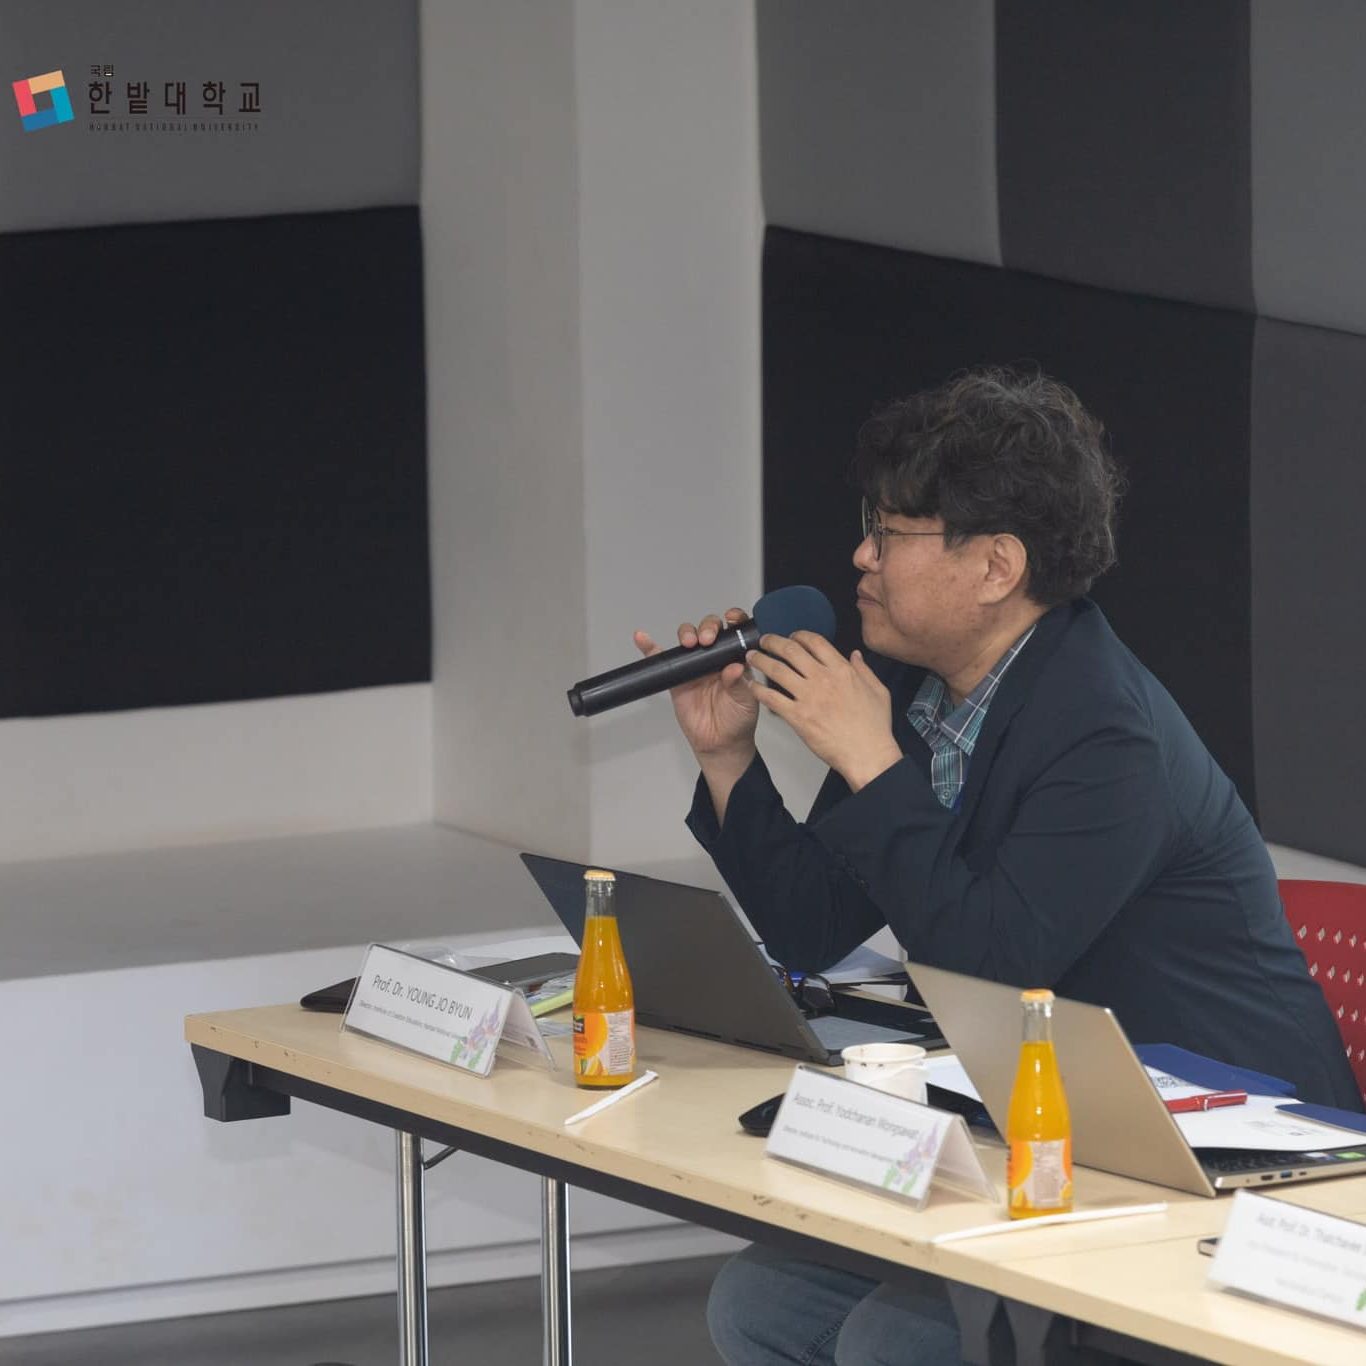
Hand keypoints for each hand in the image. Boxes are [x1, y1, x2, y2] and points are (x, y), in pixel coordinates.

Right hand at [633, 609, 758, 759]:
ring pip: (687, 639)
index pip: (734, 632)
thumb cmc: (738, 720)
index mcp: (735, 658)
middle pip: (708, 629)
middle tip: (707, 640)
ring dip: (686, 634)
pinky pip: (661, 660)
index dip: (734, 619)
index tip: (731, 617)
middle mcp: (715, 658)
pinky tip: (643, 638)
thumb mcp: (745, 701)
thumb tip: (734, 668)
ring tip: (689, 642)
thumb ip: (739, 684)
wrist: (720, 743)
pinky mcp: (677, 678)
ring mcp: (695, 666)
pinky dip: (650, 648)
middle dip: (707, 627)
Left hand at [745, 632, 901, 789]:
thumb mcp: (878, 690)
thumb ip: (864, 669)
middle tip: (764, 641)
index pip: (815, 642)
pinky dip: (758, 689)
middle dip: (773, 642)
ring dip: (760, 660)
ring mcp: (809, 697)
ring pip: (776, 670)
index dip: (799, 635)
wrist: (867, 754)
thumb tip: (855, 654)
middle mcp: (823, 679)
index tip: (791, 636)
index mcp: (842, 670)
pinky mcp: (798, 717)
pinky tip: (751, 686)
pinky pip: (771, 698)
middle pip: (791, 650)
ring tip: (751, 657)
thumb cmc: (875, 727)